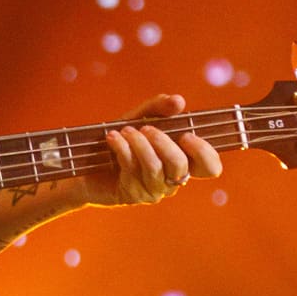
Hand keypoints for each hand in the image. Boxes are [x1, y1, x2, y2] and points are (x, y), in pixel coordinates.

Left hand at [88, 93, 221, 207]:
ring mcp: (152, 190)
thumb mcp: (140, 118)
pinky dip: (122, 149)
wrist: (86, 162)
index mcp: (183, 161)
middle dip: (163, 142)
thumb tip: (179, 101)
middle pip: (180, 166)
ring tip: (125, 131)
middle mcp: (172, 180)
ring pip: (155, 168)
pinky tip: (112, 138)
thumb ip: (159, 108)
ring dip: (139, 144)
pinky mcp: (132, 194)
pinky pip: (132, 170)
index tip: (187, 135)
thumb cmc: (122, 139)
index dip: (204, 153)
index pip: (210, 167)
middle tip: (145, 128)